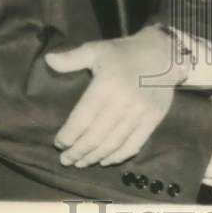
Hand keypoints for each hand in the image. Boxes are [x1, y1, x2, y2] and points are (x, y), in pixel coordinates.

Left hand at [44, 25, 183, 168]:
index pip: (82, 119)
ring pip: (112, 144)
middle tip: (65, 160)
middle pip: (95, 136)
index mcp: (106, 85)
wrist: (163, 54)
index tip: (59, 143)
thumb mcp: (97, 49)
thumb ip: (72, 58)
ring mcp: (140, 113)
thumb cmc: (125, 53)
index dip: (68, 135)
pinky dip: (117, 157)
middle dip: (77, 152)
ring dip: (94, 158)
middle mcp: (123, 102)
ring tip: (81, 163)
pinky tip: (105, 160)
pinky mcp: (153, 120)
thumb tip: (48, 60)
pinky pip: (133, 145)